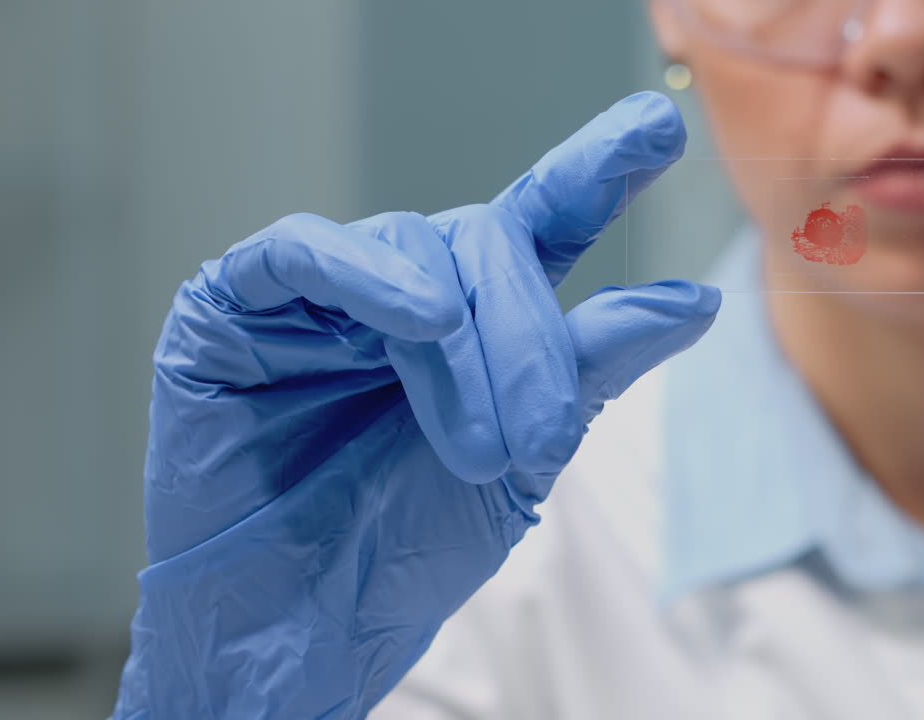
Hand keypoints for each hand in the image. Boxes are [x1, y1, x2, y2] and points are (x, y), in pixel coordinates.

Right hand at [113, 92, 720, 719]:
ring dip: (463, 346)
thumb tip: (691, 301)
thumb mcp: (523, 459)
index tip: (657, 129)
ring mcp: (316, 295)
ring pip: (411, 252)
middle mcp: (396, 292)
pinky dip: (371, 276)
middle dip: (527, 336)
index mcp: (466, 322)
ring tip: (482, 445)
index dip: (593, 174)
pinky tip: (423, 320)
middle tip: (541, 435)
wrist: (298, 632)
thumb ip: (590, 369)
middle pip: (483, 244)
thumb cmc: (403, 551)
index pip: (536, 226)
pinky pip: (302, 254)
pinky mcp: (233, 308)